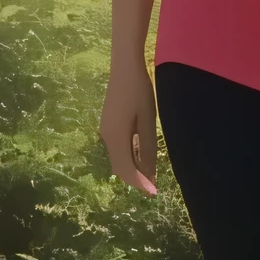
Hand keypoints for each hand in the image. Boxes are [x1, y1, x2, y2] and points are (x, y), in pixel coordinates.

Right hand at [99, 59, 160, 193]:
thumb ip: (147, 147)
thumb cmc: (139, 91)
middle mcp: (107, 136)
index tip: (154, 193)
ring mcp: (106, 129)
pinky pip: (118, 147)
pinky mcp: (108, 122)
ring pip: (118, 157)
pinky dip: (129, 156)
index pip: (127, 170)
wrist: (125, 66)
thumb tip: (148, 172)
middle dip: (135, 179)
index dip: (140, 184)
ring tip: (150, 173)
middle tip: (153, 186)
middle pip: (119, 167)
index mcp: (116, 138)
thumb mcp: (148, 120)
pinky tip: (141, 154)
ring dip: (132, 168)